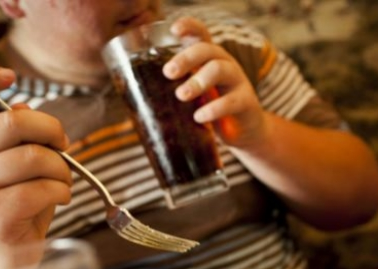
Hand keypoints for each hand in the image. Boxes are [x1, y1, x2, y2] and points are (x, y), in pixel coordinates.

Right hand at [0, 66, 71, 250]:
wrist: (2, 257)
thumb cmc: (16, 203)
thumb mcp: (17, 164)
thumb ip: (19, 136)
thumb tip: (24, 107)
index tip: (11, 76)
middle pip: (13, 121)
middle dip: (52, 130)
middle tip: (63, 145)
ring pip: (34, 157)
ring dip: (62, 169)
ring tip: (62, 182)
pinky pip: (42, 188)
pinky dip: (62, 192)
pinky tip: (59, 200)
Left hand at [164, 17, 265, 148]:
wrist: (244, 132)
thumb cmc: (211, 108)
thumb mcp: (195, 95)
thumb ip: (175, 90)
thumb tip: (132, 93)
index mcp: (209, 59)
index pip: (201, 34)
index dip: (189, 27)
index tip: (173, 30)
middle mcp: (225, 64)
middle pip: (207, 49)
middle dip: (185, 58)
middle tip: (168, 73)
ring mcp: (237, 81)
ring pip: (219, 69)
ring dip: (197, 81)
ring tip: (181, 95)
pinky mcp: (245, 102)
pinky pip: (231, 101)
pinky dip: (213, 109)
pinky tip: (199, 117)